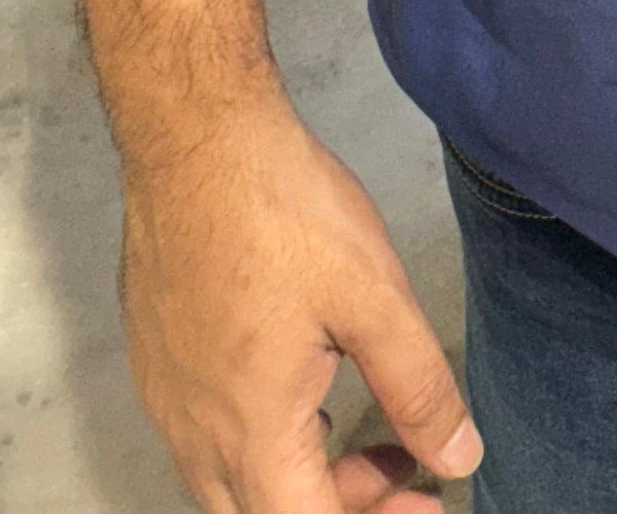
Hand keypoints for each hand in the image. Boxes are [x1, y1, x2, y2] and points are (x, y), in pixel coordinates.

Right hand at [121, 91, 481, 513]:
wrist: (195, 140)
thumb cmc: (284, 212)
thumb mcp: (374, 298)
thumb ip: (418, 387)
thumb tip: (457, 458)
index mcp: (251, 432)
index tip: (429, 500)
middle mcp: (195, 433)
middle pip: (266, 511)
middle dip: (342, 505)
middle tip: (404, 470)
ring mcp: (167, 398)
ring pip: (234, 479)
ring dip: (304, 472)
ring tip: (366, 433)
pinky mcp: (158, 358)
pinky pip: (209, 436)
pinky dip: (266, 439)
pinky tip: (307, 392)